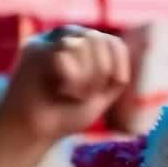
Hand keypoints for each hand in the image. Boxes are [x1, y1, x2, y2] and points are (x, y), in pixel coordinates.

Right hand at [0, 26, 129, 166]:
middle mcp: (70, 36)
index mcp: (88, 46)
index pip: (115, 43)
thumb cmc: (66, 114)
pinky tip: (58, 89)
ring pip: (83, 44)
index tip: (107, 90)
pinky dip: (69, 78)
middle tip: (82, 95)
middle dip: (99, 74)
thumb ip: (116, 74)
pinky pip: (65, 54)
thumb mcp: (102, 95)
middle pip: (100, 41)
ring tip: (70, 93)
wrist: (34, 130)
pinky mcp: (36, 48)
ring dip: (84, 78)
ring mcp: (52, 40)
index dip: (118, 67)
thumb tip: (133, 50)